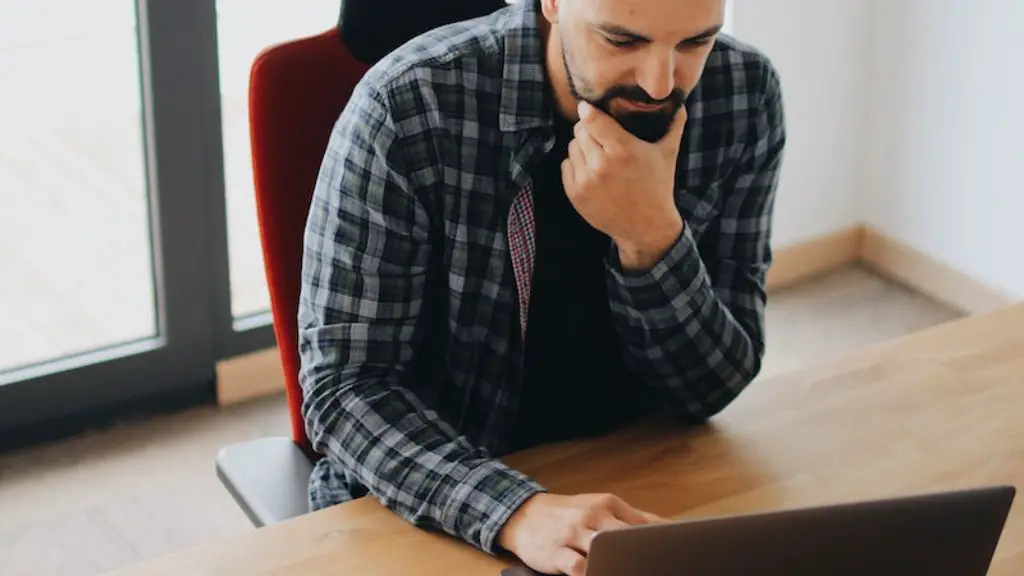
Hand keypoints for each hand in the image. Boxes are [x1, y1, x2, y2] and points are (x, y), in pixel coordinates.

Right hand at [497, 493, 664, 575]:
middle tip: (660, 567)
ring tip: (635, 571)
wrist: (523, 514)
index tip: (677, 554)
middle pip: (627, 536)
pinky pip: (578, 567)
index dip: (662, 542)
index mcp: (607, 504)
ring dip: (620, 564)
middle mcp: (593, 516)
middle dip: (644, 554)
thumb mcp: (598, 506)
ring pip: (604, 549)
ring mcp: (574, 533)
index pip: (643, 523)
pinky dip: (592, 574)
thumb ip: (631, 517)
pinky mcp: (557, 552)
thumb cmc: (567, 513)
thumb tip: (668, 525)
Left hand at [561, 100, 687, 270]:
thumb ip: (674, 125)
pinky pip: (566, 165)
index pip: (592, 119)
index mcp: (623, 151)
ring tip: (597, 153)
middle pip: (580, 131)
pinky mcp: (576, 195)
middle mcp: (601, 165)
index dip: (587, 110)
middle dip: (588, 129)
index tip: (587, 107)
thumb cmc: (658, 186)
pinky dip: (576, 164)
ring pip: (572, 147)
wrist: (646, 226)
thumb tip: (681, 103)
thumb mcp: (668, 154)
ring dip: (582, 147)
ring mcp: (586, 181)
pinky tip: (591, 169)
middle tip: (598, 133)